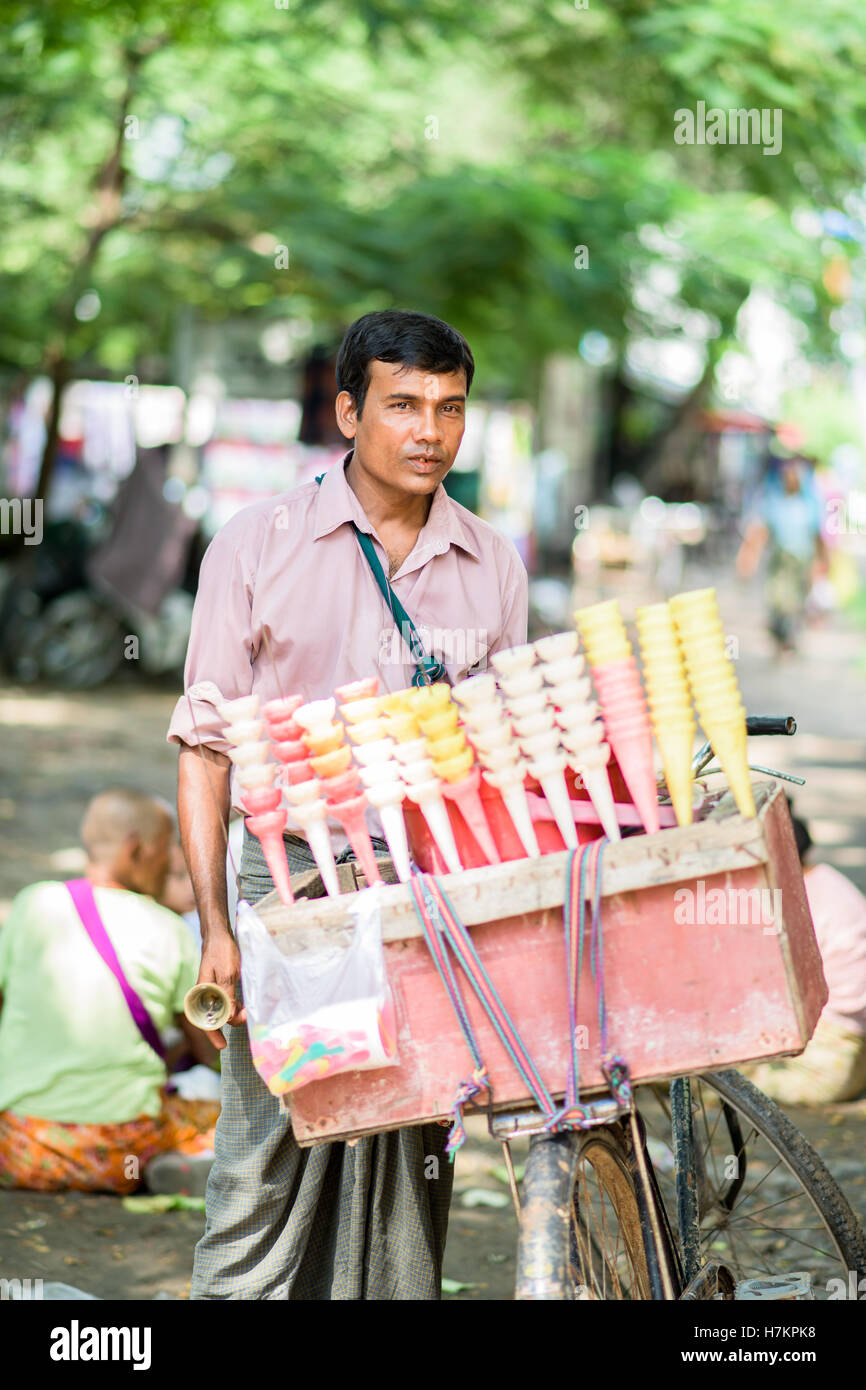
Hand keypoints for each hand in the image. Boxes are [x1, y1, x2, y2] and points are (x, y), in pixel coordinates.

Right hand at [197, 929, 245, 1049]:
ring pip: (222, 1010)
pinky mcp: (220, 986)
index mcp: (202, 992)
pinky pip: (226, 1002)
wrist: (219, 934)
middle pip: (214, 1017)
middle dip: (230, 1022)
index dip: (213, 1034)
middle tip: (246, 1017)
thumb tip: (229, 1018)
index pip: (204, 1020)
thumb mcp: (227, 972)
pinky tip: (244, 1007)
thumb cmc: (221, 950)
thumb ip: (227, 995)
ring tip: (248, 1011)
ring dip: (234, 1014)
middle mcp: (205, 994)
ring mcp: (212, 990)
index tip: (222, 1046)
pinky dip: (235, 1007)